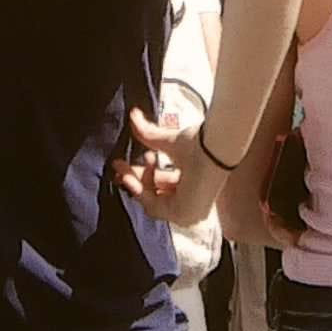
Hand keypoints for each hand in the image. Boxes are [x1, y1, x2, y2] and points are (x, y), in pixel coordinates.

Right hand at [119, 107, 221, 228]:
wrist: (213, 149)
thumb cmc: (201, 144)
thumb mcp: (169, 141)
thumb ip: (150, 134)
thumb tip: (134, 115)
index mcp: (190, 183)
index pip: (160, 183)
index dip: (140, 173)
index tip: (122, 163)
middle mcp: (190, 200)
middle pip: (154, 193)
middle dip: (134, 178)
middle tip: (118, 165)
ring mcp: (188, 211)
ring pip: (151, 201)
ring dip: (136, 184)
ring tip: (125, 169)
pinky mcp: (184, 215)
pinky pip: (154, 207)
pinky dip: (140, 192)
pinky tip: (131, 176)